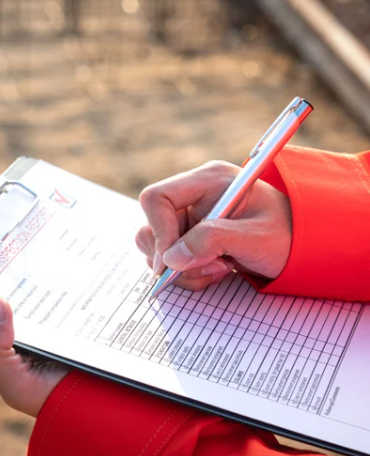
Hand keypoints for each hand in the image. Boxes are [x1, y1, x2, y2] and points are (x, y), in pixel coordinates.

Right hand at [136, 161, 291, 290]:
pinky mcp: (190, 238)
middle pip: (151, 227)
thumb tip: (170, 259)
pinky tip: (217, 270)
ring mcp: (190, 218)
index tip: (171, 262)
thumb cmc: (288, 235)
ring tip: (219, 269)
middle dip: (174, 258)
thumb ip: (213, 241)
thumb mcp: (256, 238)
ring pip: (158, 250)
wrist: (303, 246)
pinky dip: (189, 274)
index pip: (156, 198)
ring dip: (184, 270)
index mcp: (207, 180)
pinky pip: (171, 261)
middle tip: (209, 267)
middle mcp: (192, 197)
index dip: (158, 230)